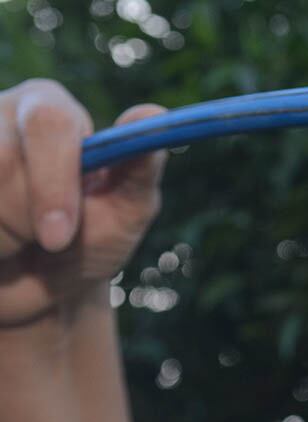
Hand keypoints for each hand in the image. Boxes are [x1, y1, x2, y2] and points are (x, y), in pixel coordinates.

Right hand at [0, 79, 165, 327]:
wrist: (37, 287)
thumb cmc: (87, 242)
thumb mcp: (125, 212)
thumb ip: (138, 170)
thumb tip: (153, 116)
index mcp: (49, 109)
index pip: (49, 123)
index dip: (53, 183)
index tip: (59, 239)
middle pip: (2, 161)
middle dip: (26, 220)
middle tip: (45, 242)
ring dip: (2, 237)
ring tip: (16, 243)